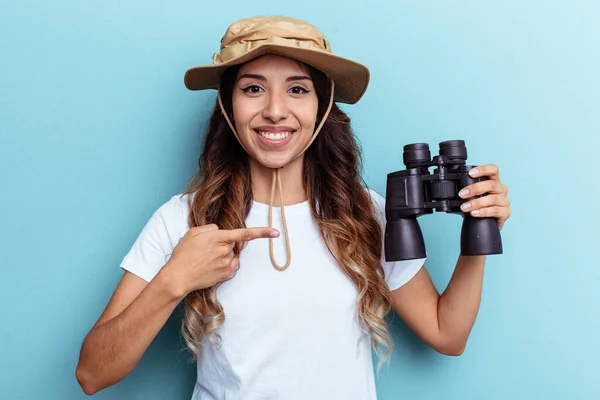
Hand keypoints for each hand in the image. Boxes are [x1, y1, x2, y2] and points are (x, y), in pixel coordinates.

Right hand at [164, 224, 278, 295]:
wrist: (178, 277)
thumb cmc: (183, 254)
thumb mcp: (193, 233)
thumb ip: (211, 228)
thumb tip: (221, 231)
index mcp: (218, 238)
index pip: (245, 233)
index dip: (262, 232)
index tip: (276, 232)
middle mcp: (225, 251)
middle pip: (233, 243)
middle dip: (224, 243)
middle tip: (206, 249)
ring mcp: (226, 264)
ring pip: (232, 255)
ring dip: (224, 254)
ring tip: (206, 259)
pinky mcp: (226, 274)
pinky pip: (232, 265)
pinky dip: (226, 264)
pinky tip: (211, 266)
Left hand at [458, 164, 510, 229]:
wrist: (489, 222)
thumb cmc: (481, 206)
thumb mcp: (475, 195)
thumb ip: (469, 191)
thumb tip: (456, 190)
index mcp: (494, 181)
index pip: (493, 170)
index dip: (483, 170)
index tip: (470, 173)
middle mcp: (501, 189)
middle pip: (491, 185)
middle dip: (474, 189)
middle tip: (462, 194)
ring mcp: (505, 201)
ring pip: (492, 199)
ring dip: (476, 203)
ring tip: (465, 207)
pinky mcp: (506, 213)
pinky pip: (495, 211)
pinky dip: (483, 212)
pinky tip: (474, 213)